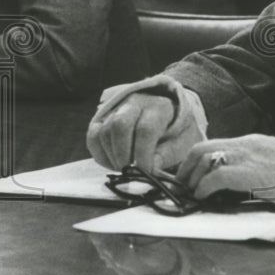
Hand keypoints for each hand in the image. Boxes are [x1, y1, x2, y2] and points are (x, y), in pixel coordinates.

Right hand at [86, 75, 203, 171]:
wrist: (167, 117)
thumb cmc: (175, 133)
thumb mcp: (181, 143)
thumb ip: (166, 155)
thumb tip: (150, 169)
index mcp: (159, 107)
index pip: (146, 129)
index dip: (143, 154)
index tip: (144, 172)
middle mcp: (136, 102)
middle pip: (120, 125)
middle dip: (122, 154)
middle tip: (129, 171)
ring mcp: (117, 108)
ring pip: (104, 131)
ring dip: (111, 156)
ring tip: (124, 168)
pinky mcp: (103, 117)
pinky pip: (93, 136)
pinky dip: (99, 154)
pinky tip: (112, 163)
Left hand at [176, 135, 274, 211]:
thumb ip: (260, 171)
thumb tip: (241, 188)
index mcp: (257, 143)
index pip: (216, 145)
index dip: (197, 163)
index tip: (191, 179)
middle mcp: (250, 144)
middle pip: (202, 149)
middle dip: (186, 170)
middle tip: (183, 189)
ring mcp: (251, 156)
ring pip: (203, 159)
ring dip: (192, 180)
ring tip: (194, 197)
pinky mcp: (252, 173)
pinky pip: (214, 177)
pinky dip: (203, 189)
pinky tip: (205, 200)